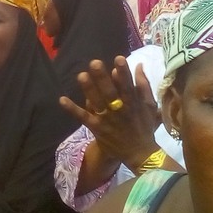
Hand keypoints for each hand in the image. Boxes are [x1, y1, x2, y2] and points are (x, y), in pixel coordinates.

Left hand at [60, 57, 160, 172]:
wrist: (140, 154)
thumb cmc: (144, 125)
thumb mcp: (149, 105)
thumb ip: (143, 85)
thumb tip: (139, 64)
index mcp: (132, 103)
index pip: (127, 86)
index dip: (123, 72)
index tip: (118, 58)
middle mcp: (119, 110)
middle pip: (110, 93)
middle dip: (102, 78)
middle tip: (95, 63)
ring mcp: (106, 119)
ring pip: (97, 103)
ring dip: (88, 90)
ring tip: (81, 75)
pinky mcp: (97, 128)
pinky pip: (83, 117)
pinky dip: (72, 109)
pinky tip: (62, 99)